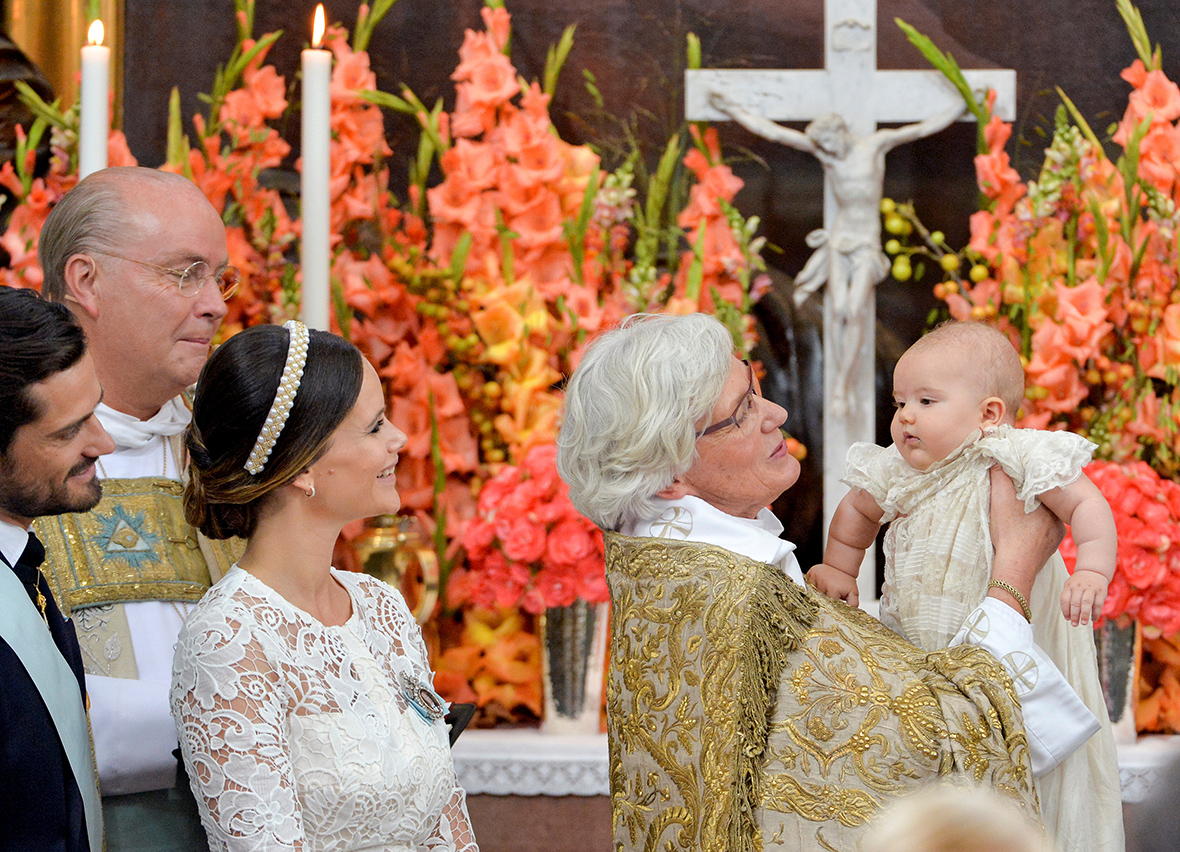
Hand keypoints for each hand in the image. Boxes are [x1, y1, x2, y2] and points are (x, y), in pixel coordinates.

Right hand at [806, 563, 859, 606]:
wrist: (840, 566)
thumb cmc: (845, 581)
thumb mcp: (853, 593)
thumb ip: (853, 604)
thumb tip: (850, 613)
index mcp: (833, 589)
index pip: (827, 604)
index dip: (829, 606)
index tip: (830, 606)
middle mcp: (823, 583)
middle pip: (818, 599)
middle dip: (822, 600)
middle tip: (827, 598)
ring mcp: (815, 578)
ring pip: (811, 592)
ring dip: (816, 593)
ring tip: (823, 591)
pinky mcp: (810, 574)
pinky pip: (807, 584)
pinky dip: (811, 587)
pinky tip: (818, 585)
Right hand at [988, 466, 1063, 615]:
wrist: (1015, 567)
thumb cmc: (1009, 531)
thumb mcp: (1000, 498)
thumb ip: (1000, 475)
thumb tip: (998, 456)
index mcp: (1049, 501)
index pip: (1038, 484)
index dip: (1026, 479)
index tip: (1015, 478)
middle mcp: (1057, 516)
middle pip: (1040, 500)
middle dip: (1027, 496)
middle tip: (1013, 496)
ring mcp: (1056, 533)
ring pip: (1042, 516)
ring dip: (1030, 514)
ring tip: (1014, 515)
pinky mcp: (1050, 546)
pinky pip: (1042, 531)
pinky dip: (1032, 529)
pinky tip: (1020, 531)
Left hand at [1061, 568, 1108, 626]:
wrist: (1093, 571)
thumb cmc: (1079, 583)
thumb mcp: (1070, 585)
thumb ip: (1068, 598)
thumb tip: (1068, 616)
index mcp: (1069, 586)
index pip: (1065, 599)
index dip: (1065, 610)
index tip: (1067, 619)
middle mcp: (1079, 587)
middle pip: (1075, 602)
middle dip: (1074, 615)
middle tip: (1074, 624)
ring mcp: (1090, 588)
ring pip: (1086, 603)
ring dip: (1084, 614)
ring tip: (1083, 623)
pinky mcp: (1101, 591)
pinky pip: (1098, 604)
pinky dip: (1096, 613)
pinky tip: (1093, 619)